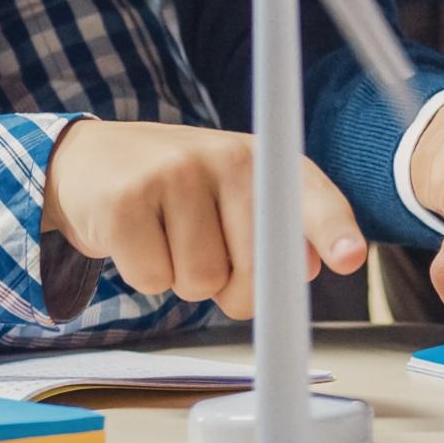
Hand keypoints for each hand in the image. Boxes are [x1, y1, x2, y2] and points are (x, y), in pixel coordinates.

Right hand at [41, 120, 365, 320]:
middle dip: (232, 286)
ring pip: (200, 282)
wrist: (92, 162)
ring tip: (167, 235)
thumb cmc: (179, 191)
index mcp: (264, 160)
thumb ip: (278, 233)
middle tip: (205, 249)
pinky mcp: (127, 198)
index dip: (332, 229)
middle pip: (254, 270)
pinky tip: (136, 236)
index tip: (351, 258)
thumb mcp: (235, 197)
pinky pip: (152, 279)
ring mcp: (175, 172)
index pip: (309, 195)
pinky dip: (143, 275)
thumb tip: (305, 267)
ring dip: (181, 278)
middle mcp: (227, 156)